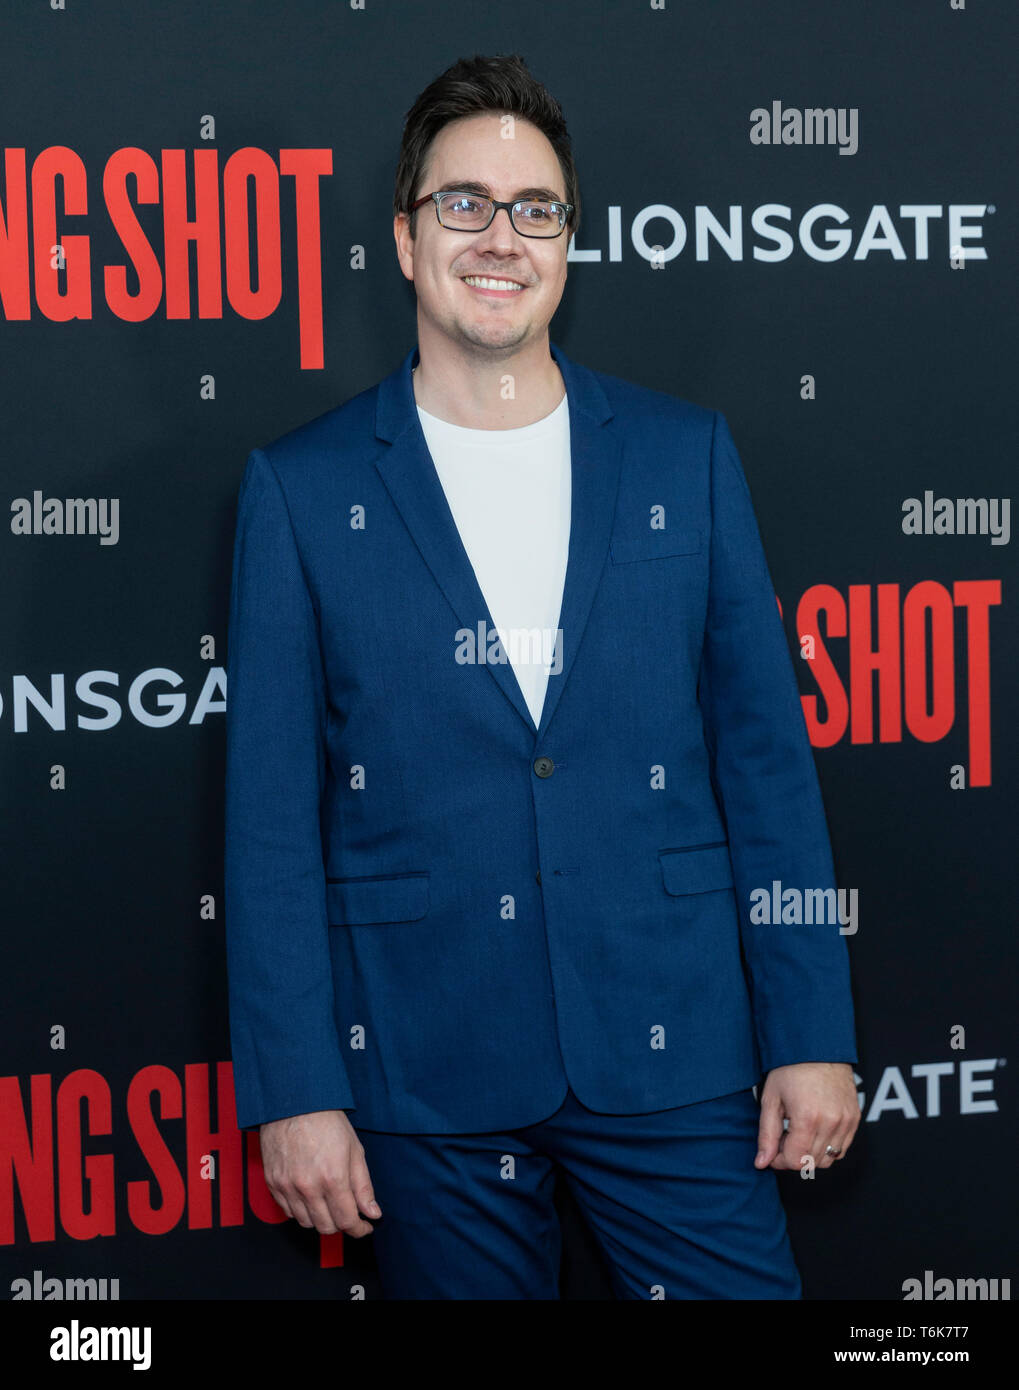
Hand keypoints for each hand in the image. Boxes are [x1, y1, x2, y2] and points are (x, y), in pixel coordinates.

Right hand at [259, 1108, 380, 1235]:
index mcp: (333, 1179)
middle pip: (326, 1227)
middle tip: (348, 1212)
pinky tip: (310, 1196)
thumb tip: (373, 1213)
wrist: (294, 1102)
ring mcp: (287, 1187)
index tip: (364, 1227)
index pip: (346, 1221)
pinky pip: (288, 1211)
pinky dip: (301, 1210)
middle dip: (341, 1224)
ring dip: (320, 1218)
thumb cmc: (327, 1122)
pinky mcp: (273, 1183)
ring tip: (328, 1202)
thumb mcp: (355, 1150)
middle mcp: (308, 1187)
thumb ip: (363, 1186)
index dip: (359, 1229)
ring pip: (306, 1222)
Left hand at [755, 1062, 859, 1171]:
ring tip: (799, 1133)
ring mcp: (846, 1121)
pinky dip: (828, 1147)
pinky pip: (842, 1148)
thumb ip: (767, 1135)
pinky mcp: (855, 1118)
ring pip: (829, 1159)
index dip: (780, 1161)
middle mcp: (831, 1123)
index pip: (796, 1161)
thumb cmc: (790, 1069)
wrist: (818, 1047)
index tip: (773, 1150)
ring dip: (811, 1154)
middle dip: (794, 1156)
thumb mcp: (771, 1100)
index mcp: (807, 1118)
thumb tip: (761, 1163)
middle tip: (784, 1138)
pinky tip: (815, 1131)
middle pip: (812, 1163)